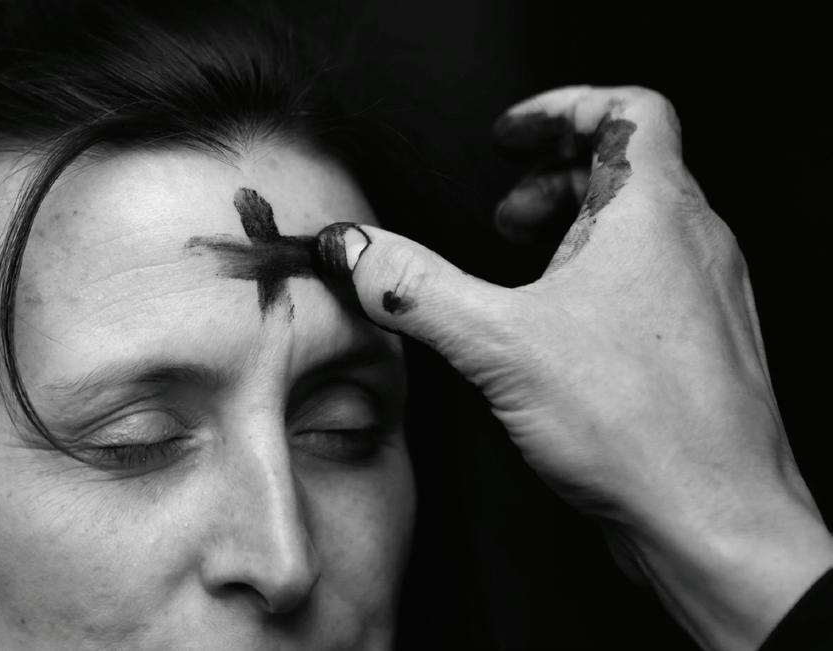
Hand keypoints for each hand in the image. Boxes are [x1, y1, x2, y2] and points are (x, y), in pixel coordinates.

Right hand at [314, 85, 832, 650]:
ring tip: (524, 265)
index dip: (563, 109)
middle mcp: (692, 243)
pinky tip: (554, 330)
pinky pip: (648, 281)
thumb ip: (414, 287)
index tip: (512, 136)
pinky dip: (598, 278)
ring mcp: (702, 295)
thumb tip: (355, 251)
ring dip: (575, 229)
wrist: (715, 519)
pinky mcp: (697, 344)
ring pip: (640, 228)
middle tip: (505, 212)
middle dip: (553, 177)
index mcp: (655, 213)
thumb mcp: (497, 344)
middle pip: (628, 169)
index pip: (629, 112)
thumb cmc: (641, 427)